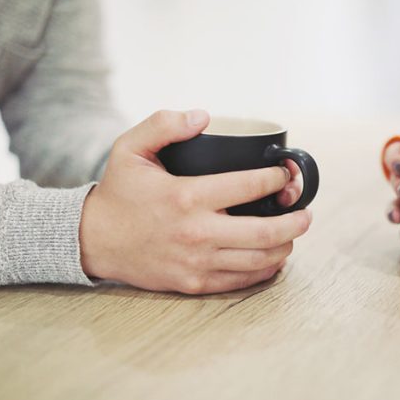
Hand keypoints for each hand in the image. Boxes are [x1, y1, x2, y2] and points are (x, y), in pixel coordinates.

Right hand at [79, 110, 312, 294]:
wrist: (92, 240)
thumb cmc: (119, 192)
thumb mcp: (130, 148)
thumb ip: (163, 123)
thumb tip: (203, 115)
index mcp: (187, 196)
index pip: (250, 186)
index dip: (277, 179)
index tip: (285, 174)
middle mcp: (197, 233)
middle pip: (266, 232)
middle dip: (296, 221)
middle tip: (306, 211)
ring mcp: (197, 262)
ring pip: (259, 260)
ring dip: (286, 246)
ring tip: (294, 233)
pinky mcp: (194, 284)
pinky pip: (242, 280)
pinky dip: (265, 269)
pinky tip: (274, 258)